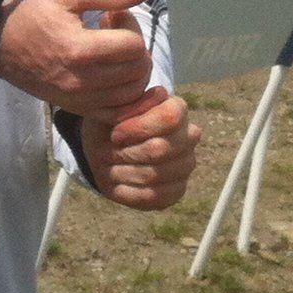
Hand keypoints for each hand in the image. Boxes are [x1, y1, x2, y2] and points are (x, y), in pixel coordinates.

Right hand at [0, 0, 152, 117]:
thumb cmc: (31, 15)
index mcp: (80, 48)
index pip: (133, 46)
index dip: (131, 26)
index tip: (114, 16)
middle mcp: (82, 80)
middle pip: (136, 70)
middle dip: (136, 48)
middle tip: (118, 34)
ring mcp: (79, 99)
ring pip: (131, 94)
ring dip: (134, 72)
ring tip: (117, 54)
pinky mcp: (75, 109)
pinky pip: (116, 113)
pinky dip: (126, 97)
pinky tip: (117, 77)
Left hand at [84, 87, 201, 210]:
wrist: (107, 145)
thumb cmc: (112, 122)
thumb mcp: (114, 108)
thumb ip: (133, 103)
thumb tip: (158, 95)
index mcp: (177, 110)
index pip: (170, 118)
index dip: (138, 128)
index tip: (115, 134)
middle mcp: (189, 137)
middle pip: (160, 149)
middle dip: (126, 153)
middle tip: (103, 153)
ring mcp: (186, 165)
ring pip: (154, 175)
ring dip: (122, 172)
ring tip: (106, 167)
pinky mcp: (177, 190)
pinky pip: (153, 197)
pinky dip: (127, 192)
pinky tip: (114, 183)